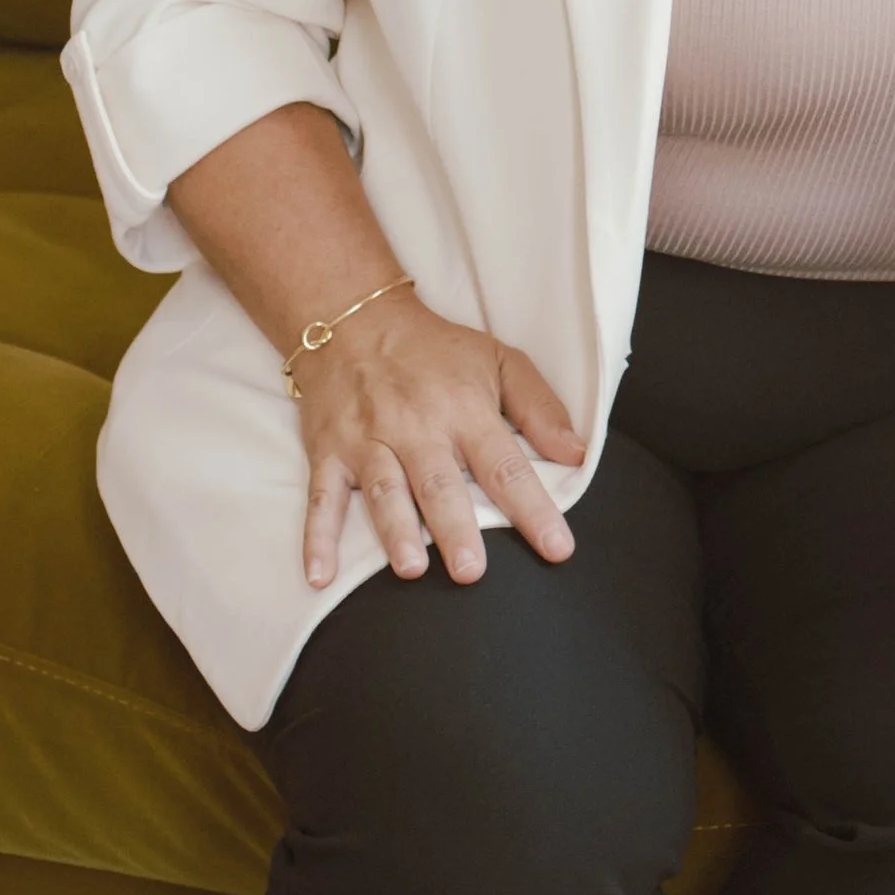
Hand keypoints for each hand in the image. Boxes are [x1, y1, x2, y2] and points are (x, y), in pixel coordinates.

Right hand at [292, 287, 584, 589]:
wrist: (355, 318)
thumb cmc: (436, 349)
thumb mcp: (500, 360)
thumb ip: (541, 409)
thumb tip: (578, 455)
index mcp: (465, 409)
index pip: (506, 465)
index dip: (534, 508)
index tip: (557, 548)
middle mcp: (417, 427)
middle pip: (440, 484)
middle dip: (456, 528)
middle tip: (471, 572)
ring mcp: (369, 440)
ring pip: (384, 491)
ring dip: (396, 531)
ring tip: (411, 569)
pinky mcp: (329, 451)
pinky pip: (321, 498)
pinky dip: (316, 537)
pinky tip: (320, 576)